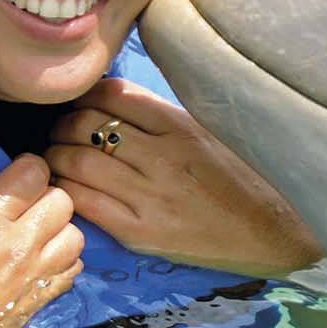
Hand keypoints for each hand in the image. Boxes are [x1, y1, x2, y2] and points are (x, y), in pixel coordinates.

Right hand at [0, 144, 84, 327]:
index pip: (34, 173)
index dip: (27, 166)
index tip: (13, 172)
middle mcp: (17, 247)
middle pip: (63, 201)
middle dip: (48, 193)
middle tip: (25, 201)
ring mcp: (30, 279)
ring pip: (75, 237)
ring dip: (61, 228)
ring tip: (37, 231)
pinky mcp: (34, 305)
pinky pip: (71, 273)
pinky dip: (64, 262)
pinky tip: (40, 263)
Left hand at [46, 79, 323, 279]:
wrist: (272, 233)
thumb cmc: (241, 178)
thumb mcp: (207, 132)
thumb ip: (162, 116)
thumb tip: (110, 97)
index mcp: (180, 126)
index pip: (112, 94)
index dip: (84, 96)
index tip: (77, 104)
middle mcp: (163, 157)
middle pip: (86, 126)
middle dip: (62, 125)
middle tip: (57, 132)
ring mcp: (150, 196)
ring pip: (78, 163)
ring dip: (55, 157)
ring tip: (54, 158)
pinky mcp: (141, 232)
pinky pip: (87, 204)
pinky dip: (66, 191)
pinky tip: (63, 190)